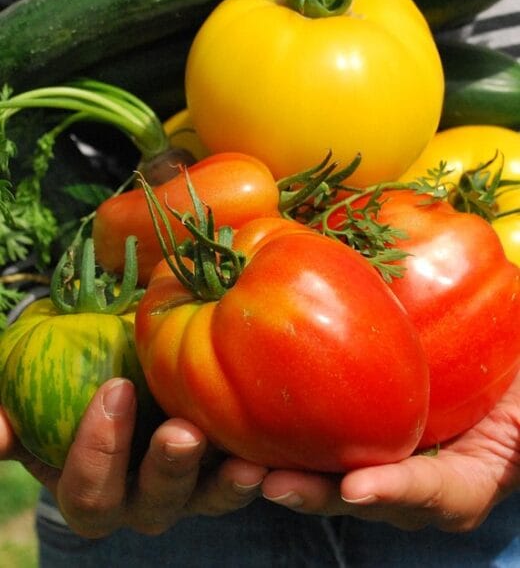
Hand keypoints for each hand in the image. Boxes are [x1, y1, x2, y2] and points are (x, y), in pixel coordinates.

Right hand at [1, 378, 266, 538]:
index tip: (116, 389)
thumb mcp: (29, 380)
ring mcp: (189, 485)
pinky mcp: (226, 461)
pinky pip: (247, 475)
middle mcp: (140, 496)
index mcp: (89, 485)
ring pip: (206, 499)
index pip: (88, 491)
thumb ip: (8, 407)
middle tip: (182, 433)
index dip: (97, 451)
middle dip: (166, 471)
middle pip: (152, 505)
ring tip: (245, 462)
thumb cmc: (71, 367)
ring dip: (225, 485)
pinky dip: (264, 468)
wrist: (126, 356)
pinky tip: (277, 450)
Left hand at [262, 371, 519, 531]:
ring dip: (286, 472)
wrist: (491, 372)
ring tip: (241, 464)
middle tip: (272, 485)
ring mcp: (381, 459)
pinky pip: (319, 440)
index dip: (394, 492)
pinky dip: (284, 438)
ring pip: (328, 474)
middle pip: (361, 495)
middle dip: (316, 495)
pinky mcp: (355, 432)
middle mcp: (414, 482)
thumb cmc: (513, 396)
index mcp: (462, 483)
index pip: (431, 494)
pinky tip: (248, 424)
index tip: (356, 488)